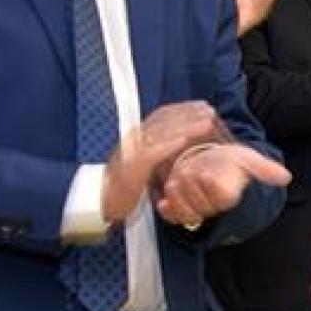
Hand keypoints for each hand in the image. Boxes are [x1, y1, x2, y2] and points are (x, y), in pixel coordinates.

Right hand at [100, 101, 228, 223]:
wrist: (102, 204)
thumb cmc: (125, 188)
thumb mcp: (144, 165)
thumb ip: (158, 152)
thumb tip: (178, 141)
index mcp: (137, 139)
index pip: (160, 117)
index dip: (182, 110)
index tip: (202, 106)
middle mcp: (133, 141)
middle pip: (162, 121)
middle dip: (188, 113)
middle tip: (208, 109)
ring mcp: (130, 153)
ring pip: (159, 133)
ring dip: (184, 126)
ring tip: (204, 122)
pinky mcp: (130, 168)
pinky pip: (151, 154)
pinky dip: (168, 145)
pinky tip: (184, 140)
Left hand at [154, 143, 291, 227]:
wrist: (205, 162)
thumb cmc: (225, 161)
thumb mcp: (245, 159)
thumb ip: (263, 169)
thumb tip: (286, 177)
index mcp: (229, 195)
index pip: (221, 194)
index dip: (211, 182)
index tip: (206, 171)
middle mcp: (213, 206)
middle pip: (202, 203)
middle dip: (192, 185)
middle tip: (189, 171)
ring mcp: (195, 209)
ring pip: (186, 212)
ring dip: (178, 196)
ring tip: (176, 180)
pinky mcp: (178, 210)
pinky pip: (172, 217)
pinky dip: (167, 209)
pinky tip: (164, 201)